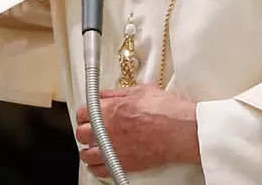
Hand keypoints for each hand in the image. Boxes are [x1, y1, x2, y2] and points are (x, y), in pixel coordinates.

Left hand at [75, 85, 199, 177]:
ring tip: (93, 148)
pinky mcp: (122, 163)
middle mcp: (106, 130)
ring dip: (87, 150)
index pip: (83, 113)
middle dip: (84, 130)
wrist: (180, 131)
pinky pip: (99, 170)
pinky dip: (96, 167)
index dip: (85, 113)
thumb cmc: (165, 111)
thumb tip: (103, 94)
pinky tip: (98, 163)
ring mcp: (113, 149)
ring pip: (86, 154)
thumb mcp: (140, 91)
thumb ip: (116, 93)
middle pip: (81, 133)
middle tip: (90, 130)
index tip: (88, 115)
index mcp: (109, 110)